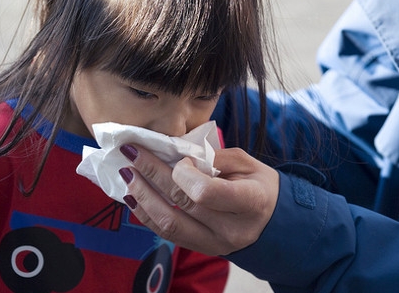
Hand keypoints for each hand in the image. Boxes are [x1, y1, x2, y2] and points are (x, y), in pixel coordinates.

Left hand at [119, 145, 279, 255]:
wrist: (272, 223)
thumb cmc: (259, 186)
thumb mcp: (246, 164)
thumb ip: (213, 157)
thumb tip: (176, 151)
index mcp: (250, 202)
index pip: (206, 192)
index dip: (185, 173)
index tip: (178, 157)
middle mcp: (231, 229)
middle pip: (182, 202)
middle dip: (152, 174)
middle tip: (132, 153)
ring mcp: (214, 243)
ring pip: (168, 223)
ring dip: (142, 196)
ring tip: (126, 175)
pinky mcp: (200, 248)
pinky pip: (166, 233)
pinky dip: (146, 214)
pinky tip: (133, 196)